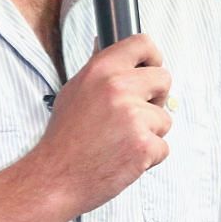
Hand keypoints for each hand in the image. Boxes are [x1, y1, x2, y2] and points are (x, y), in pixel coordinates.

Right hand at [30, 33, 171, 216]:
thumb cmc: (64, 138)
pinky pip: (163, 147)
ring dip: (150, 133)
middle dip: (156, 98)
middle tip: (134, 115)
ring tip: (120, 141)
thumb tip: (104, 43)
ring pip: (165, 118)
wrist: (55, 178)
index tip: (149, 69)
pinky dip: (148, 157)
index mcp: (101, 70)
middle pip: (164, 79)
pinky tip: (124, 158)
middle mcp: (119, 88)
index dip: (152, 57)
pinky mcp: (144, 145)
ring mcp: (134, 117)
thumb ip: (98, 69)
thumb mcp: (74, 91)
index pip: (143, 44)